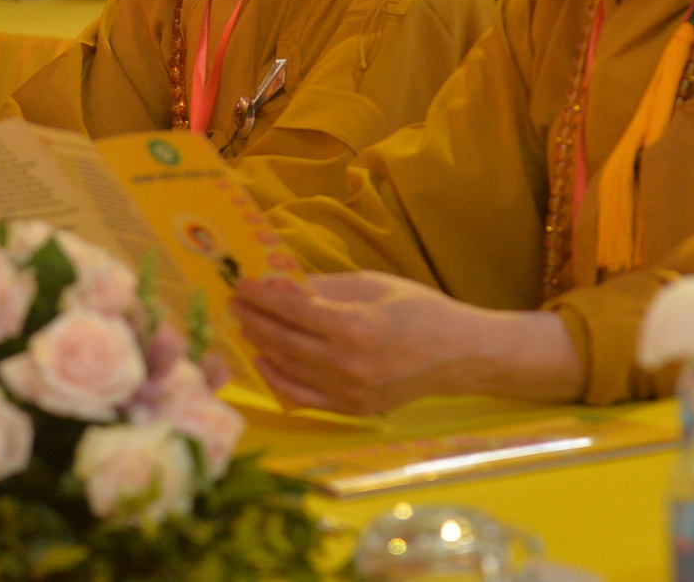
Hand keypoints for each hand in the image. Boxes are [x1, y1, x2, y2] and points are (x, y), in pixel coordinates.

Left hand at [231, 271, 581, 414]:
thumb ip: (325, 287)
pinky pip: (302, 397)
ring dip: (260, 346)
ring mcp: (348, 392)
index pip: (291, 309)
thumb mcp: (373, 284)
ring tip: (245, 327)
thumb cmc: (419, 310)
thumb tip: (282, 284)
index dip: (261, 295)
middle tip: (234, 303)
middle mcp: (347, 364)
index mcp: (354, 326)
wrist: (458, 355)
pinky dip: (278, 380)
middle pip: (283, 340)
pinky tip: (264, 362)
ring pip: (287, 368)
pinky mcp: (352, 409)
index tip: (242, 284)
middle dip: (254, 319)